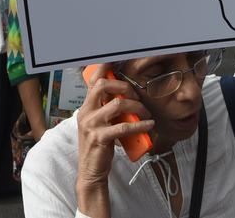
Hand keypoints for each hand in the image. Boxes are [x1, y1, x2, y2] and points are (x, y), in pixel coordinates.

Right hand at [76, 64, 153, 188]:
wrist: (91, 171)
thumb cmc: (98, 146)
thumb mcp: (98, 124)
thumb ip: (106, 110)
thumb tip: (126, 97)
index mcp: (86, 107)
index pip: (93, 81)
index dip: (105, 68)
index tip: (117, 63)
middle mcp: (86, 112)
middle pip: (104, 86)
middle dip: (125, 87)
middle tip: (137, 96)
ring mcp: (91, 125)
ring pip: (117, 104)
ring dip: (137, 107)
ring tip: (146, 113)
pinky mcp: (99, 138)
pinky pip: (123, 127)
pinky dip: (140, 125)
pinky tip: (148, 125)